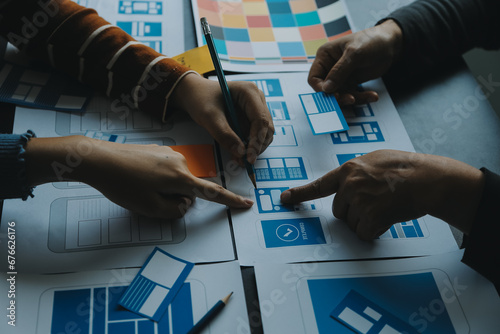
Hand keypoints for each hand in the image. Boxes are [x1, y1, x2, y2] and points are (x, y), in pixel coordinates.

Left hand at [25, 136, 253, 218]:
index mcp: (181, 177)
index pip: (212, 192)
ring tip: (138, 188)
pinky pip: (166, 171)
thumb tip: (185, 202)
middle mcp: (180, 162)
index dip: (231, 200)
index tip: (247, 203)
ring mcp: (169, 153)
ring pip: (177, 180)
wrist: (98, 158)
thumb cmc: (123, 185)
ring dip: (165, 189)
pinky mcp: (158, 150)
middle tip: (148, 200)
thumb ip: (175, 210)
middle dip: (176, 199)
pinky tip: (137, 177)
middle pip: (189, 189)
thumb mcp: (150, 208)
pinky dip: (157, 179)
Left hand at [170, 73, 273, 163]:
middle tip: (244, 161)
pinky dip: (248, 146)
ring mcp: (255, 109)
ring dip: (253, 148)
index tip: (249, 157)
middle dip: (256, 146)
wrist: (194, 94)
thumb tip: (241, 153)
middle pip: (266, 128)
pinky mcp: (251, 118)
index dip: (257, 140)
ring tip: (239, 159)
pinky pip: (254, 135)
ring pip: (263, 134)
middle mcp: (257, 99)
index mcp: (250, 92)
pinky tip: (237, 153)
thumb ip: (224, 134)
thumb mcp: (209, 116)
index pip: (261, 120)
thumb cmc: (200, 98)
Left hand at [281, 150, 483, 239]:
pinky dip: (375, 231)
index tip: (283, 199)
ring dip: (366, 221)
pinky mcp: (371, 216)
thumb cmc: (405, 168)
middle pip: (339, 211)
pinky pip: (364, 233)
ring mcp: (360, 201)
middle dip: (353, 212)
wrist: (427, 178)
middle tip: (375, 203)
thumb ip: (356, 172)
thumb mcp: (375, 160)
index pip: (320, 185)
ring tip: (385, 206)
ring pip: (352, 223)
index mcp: (349, 169)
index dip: (300, 193)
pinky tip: (388, 218)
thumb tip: (346, 185)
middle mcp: (350, 185)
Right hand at [308, 20, 402, 104]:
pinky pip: (352, 95)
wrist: (391, 43)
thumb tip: (326, 88)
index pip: (314, 78)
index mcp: (325, 56)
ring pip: (340, 95)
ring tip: (369, 96)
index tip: (333, 94)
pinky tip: (372, 95)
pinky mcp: (352, 83)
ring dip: (353, 98)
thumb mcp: (354, 54)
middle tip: (351, 99)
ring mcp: (341, 77)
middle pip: (326, 90)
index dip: (320, 88)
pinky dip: (362, 97)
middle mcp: (330, 68)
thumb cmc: (371, 41)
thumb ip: (339, 71)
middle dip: (338, 97)